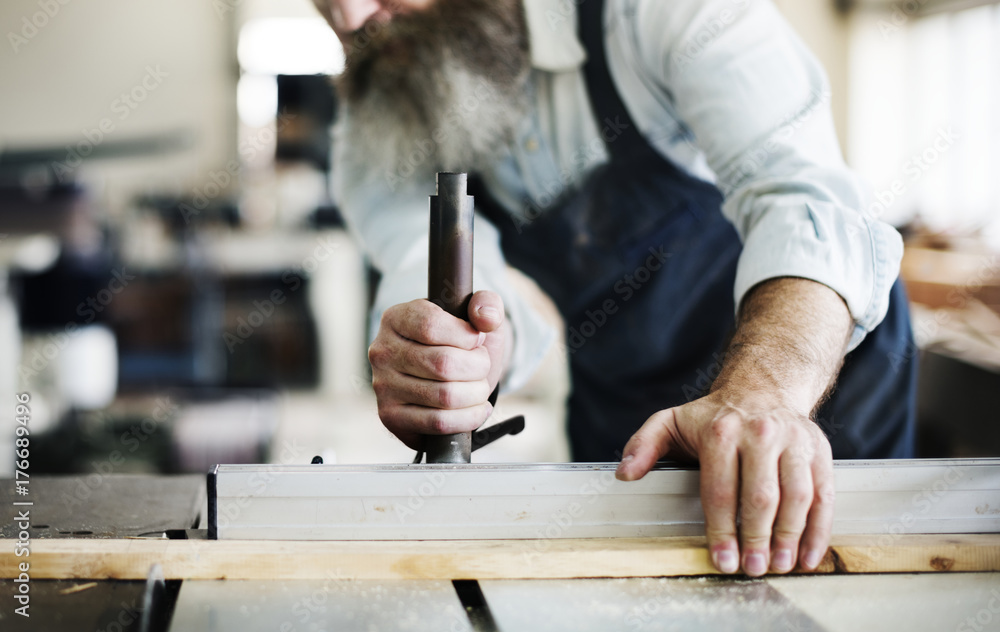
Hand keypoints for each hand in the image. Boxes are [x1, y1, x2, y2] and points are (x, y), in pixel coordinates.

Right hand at [368, 291, 508, 448]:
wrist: (448, 377)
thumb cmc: (460, 343)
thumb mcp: (475, 316)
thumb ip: (486, 304)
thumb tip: (486, 318)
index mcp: (396, 318)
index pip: (431, 325)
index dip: (466, 336)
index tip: (476, 340)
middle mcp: (382, 351)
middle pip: (443, 364)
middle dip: (478, 367)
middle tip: (482, 366)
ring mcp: (383, 386)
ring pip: (445, 396)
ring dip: (477, 393)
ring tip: (480, 386)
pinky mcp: (391, 417)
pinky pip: (438, 423)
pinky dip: (468, 418)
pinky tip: (477, 408)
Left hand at [616, 390, 834, 576]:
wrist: (762, 388)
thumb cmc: (713, 415)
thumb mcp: (671, 421)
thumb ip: (644, 445)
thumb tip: (625, 474)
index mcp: (721, 432)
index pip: (720, 490)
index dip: (721, 530)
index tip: (722, 560)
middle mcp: (760, 434)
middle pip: (760, 496)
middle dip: (756, 539)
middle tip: (752, 569)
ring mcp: (793, 441)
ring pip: (797, 497)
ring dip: (789, 537)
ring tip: (779, 565)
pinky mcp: (819, 450)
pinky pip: (824, 494)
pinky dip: (819, 529)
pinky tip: (808, 555)